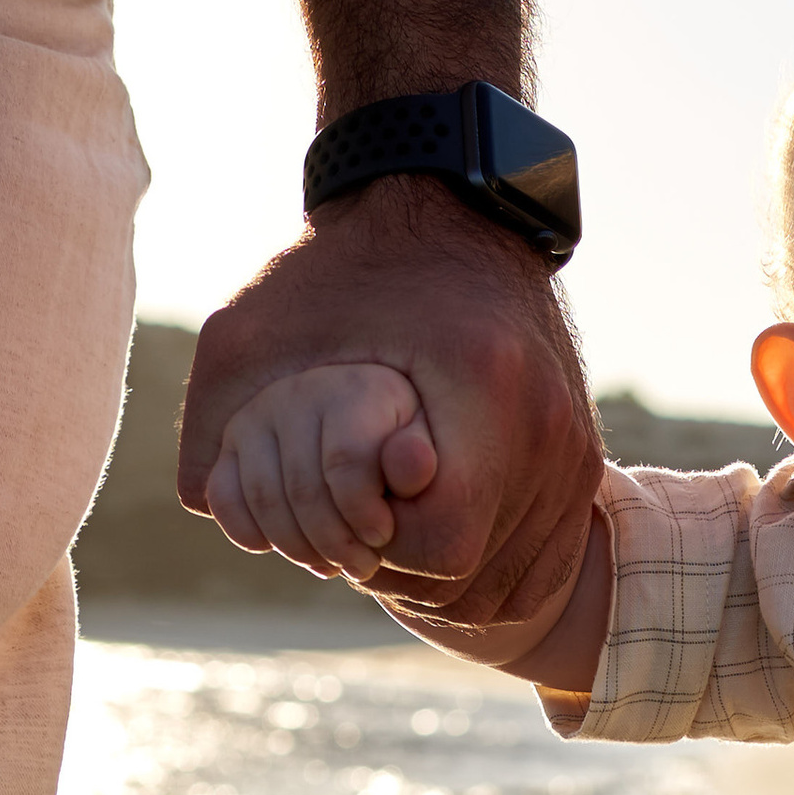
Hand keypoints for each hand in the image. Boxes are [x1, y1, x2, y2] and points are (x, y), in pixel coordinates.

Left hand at [177, 181, 602, 667]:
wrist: (447, 207)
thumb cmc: (340, 267)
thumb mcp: (254, 332)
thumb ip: (214, 424)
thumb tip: (209, 510)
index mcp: (483, 387)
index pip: (440, 542)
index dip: (378, 545)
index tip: (344, 503)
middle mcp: (548, 428)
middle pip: (474, 578)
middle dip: (400, 570)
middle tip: (355, 526)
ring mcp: (575, 453)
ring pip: (513, 587)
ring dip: (443, 584)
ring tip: (390, 531)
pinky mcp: (584, 462)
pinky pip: (541, 567)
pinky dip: (487, 574)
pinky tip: (436, 538)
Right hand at [207, 363, 435, 570]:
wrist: (365, 438)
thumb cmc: (402, 451)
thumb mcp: (425, 453)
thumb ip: (420, 460)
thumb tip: (415, 465)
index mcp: (354, 388)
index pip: (346, 461)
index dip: (364, 513)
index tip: (382, 537)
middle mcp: (297, 393)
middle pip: (303, 489)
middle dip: (336, 543)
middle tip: (362, 566)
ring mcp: (256, 417)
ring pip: (264, 500)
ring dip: (300, 549)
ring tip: (336, 565)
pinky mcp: (230, 445)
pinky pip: (224, 499)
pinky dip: (253, 536)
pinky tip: (295, 550)